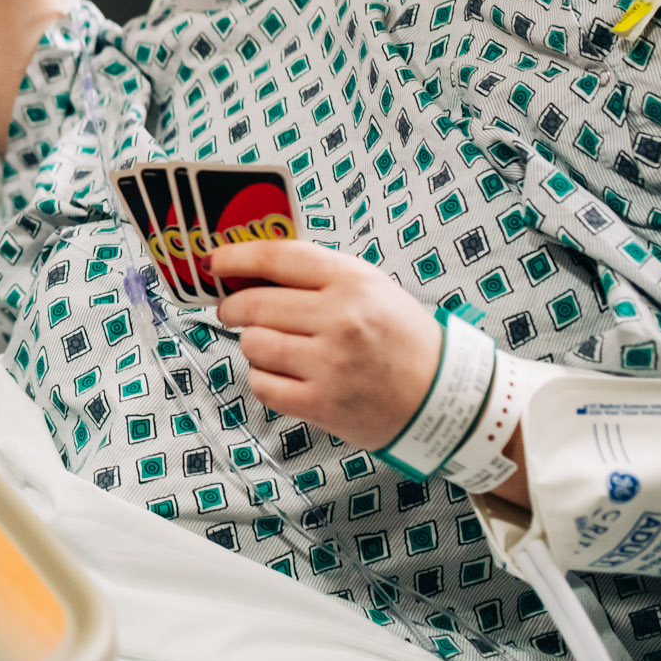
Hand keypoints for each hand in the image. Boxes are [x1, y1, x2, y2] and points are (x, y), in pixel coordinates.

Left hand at [211, 240, 443, 452]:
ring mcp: (330, 364)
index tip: (214, 262)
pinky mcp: (322, 403)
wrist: (445, 398)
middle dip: (233, 306)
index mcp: (352, 282)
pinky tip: (284, 374)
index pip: (277, 257)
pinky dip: (264, 379)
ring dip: (253, 345)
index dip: (236, 257)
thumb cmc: (402, 339)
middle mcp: (340, 320)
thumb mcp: (370, 288)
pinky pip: (262, 384)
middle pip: (254, 303)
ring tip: (275, 347)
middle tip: (232, 310)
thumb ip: (316, 275)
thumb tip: (250, 269)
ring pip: (252, 344)